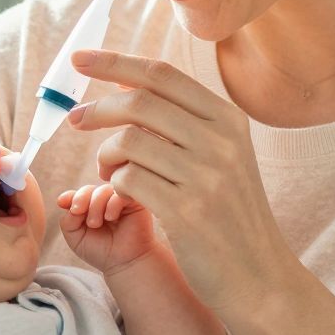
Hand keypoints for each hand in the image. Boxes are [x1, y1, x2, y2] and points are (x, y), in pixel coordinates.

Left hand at [57, 181, 161, 275]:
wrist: (125, 264)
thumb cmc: (101, 252)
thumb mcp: (76, 237)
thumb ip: (68, 219)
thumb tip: (66, 201)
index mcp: (90, 208)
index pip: (78, 194)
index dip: (71, 197)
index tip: (65, 205)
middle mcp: (104, 201)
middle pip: (89, 189)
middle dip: (82, 201)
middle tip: (86, 221)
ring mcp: (119, 200)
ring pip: (103, 190)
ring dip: (96, 205)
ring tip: (96, 224)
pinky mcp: (135, 201)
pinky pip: (121, 192)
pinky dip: (112, 203)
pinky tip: (111, 217)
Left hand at [66, 49, 300, 318]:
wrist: (259, 275)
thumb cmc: (230, 214)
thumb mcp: (221, 157)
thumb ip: (181, 120)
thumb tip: (123, 81)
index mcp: (228, 120)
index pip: (162, 75)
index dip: (115, 62)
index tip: (80, 60)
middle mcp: (220, 142)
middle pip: (139, 102)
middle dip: (97, 109)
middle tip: (76, 120)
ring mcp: (205, 176)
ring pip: (128, 141)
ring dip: (105, 155)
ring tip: (107, 171)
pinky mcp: (186, 211)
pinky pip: (127, 180)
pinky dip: (113, 183)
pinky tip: (120, 193)